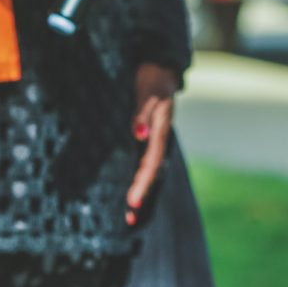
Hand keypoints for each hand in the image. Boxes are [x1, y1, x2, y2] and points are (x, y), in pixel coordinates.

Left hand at [124, 62, 178, 224]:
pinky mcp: (145, 136)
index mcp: (160, 131)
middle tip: (129, 219)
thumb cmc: (152, 78)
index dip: (142, 183)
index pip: (151, 163)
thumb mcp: (147, 92)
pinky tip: (126, 188)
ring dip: (139, 191)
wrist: (158, 66)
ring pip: (146, 171)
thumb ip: (143, 113)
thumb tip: (139, 134)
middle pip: (150, 173)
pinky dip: (135, 177)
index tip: (132, 201)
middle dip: (141, 196)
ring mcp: (152, 139)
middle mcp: (157, 139)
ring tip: (129, 215)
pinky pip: (141, 161)